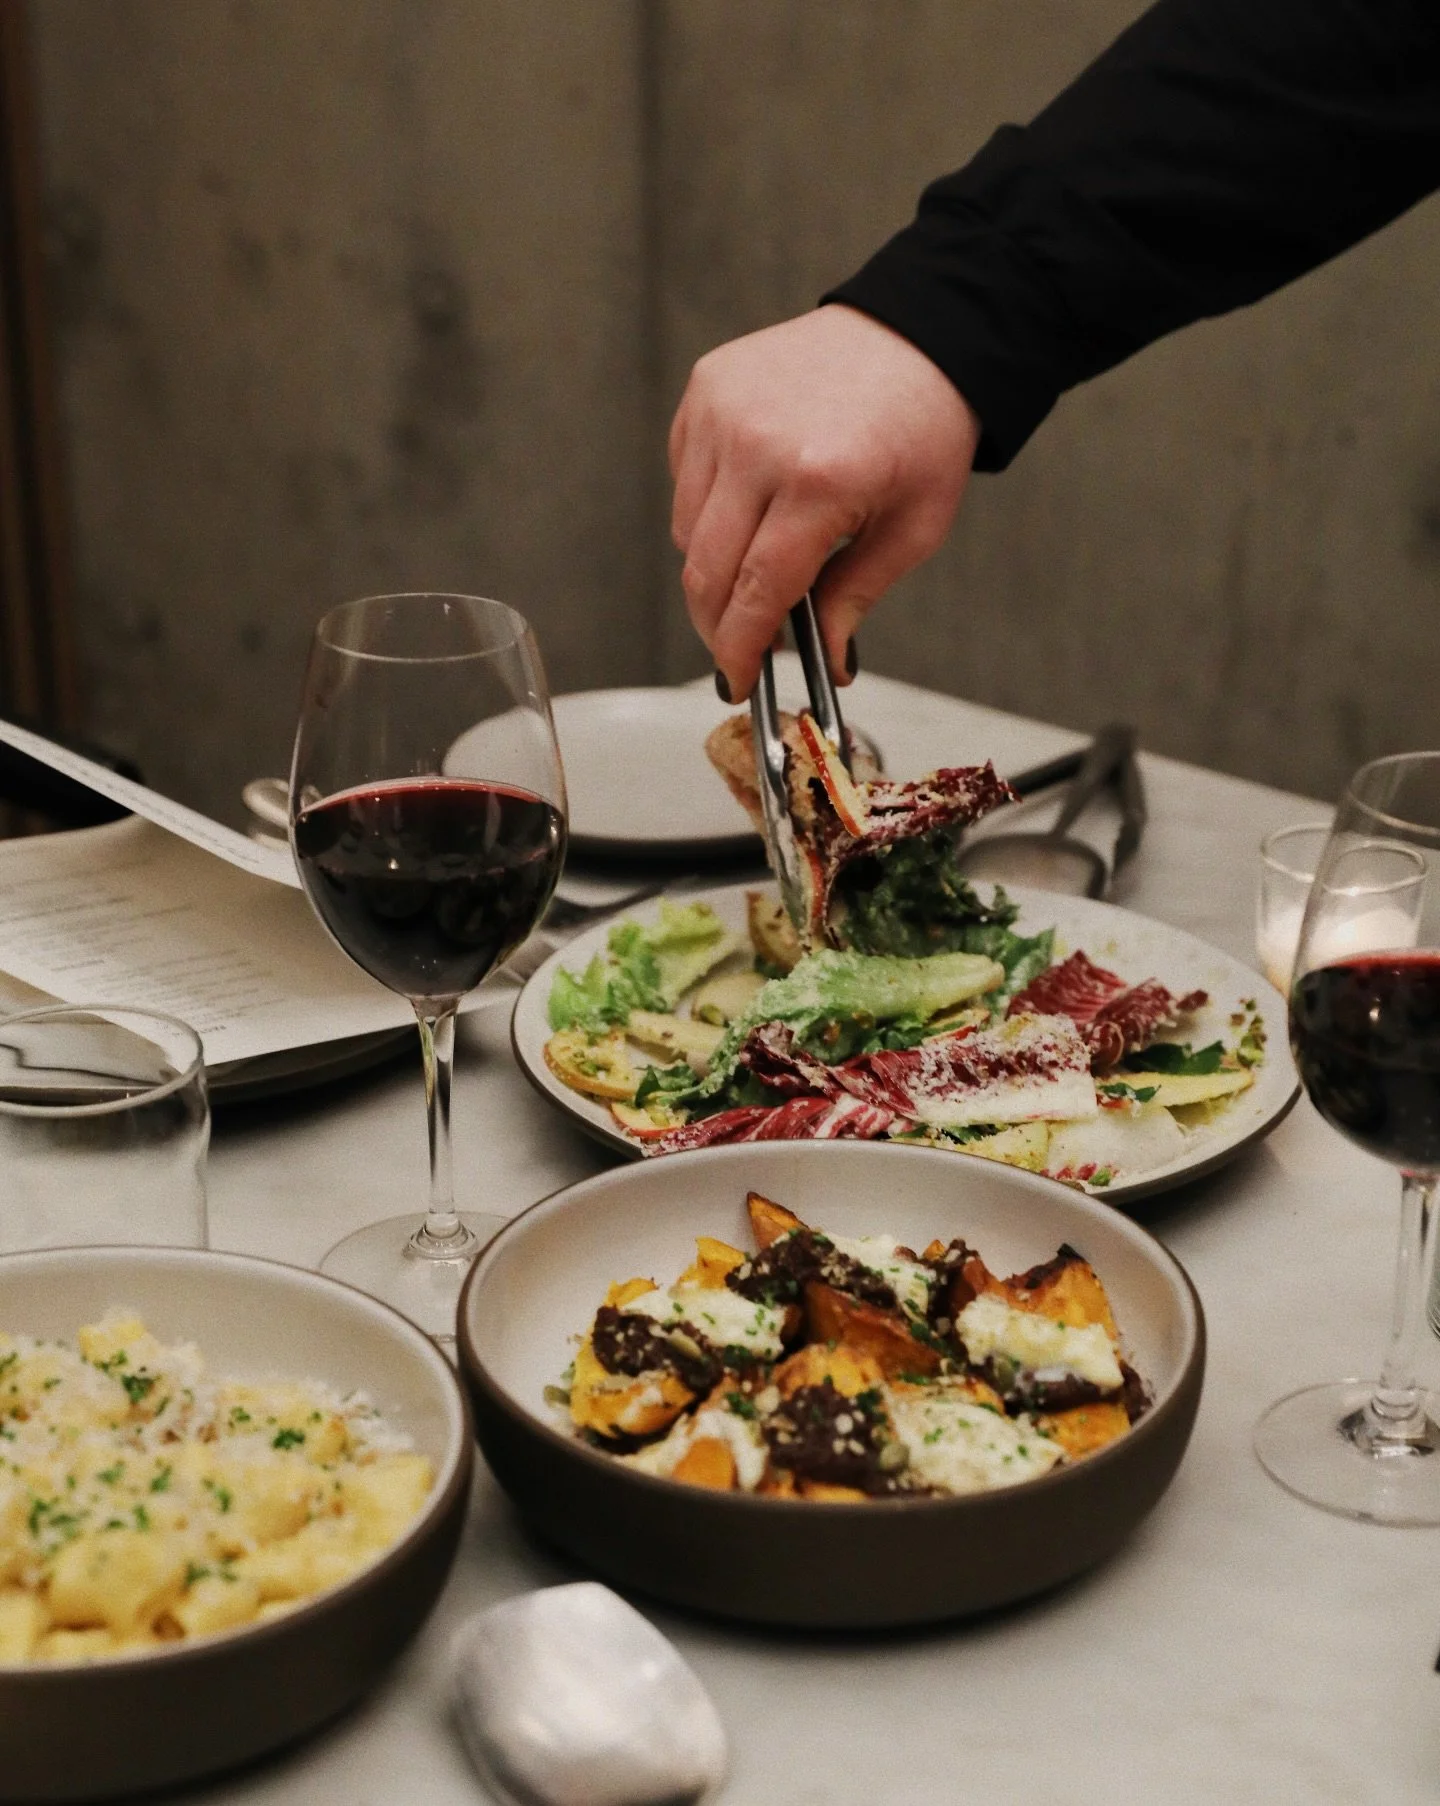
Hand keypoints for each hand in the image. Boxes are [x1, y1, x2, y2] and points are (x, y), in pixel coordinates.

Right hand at [669, 304, 980, 699]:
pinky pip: (684, 480)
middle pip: (704, 570)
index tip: (737, 681)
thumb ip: (856, 597)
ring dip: (712, 569)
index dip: (740, 648)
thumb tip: (826, 660)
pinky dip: (706, 512)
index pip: (756, 591)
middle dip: (717, 624)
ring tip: (758, 569)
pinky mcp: (706, 389)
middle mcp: (758, 442)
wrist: (918, 333)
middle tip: (738, 648)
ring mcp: (723, 410)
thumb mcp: (914, 528)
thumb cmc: (924, 427)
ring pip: (686, 531)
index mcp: (819, 480)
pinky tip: (752, 507)